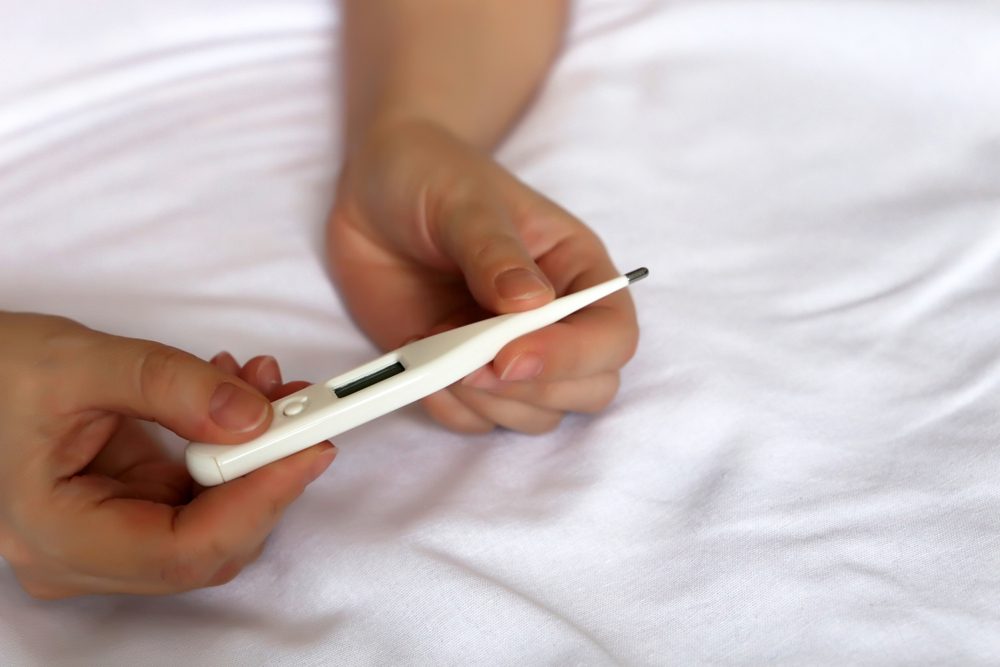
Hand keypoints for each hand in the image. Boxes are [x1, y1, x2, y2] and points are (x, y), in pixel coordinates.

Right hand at [0, 313, 335, 597]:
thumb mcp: (80, 363)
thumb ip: (169, 386)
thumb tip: (253, 417)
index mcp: (56, 534)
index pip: (182, 552)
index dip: (258, 502)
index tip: (306, 448)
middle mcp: (84, 553)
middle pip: (209, 542)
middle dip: (266, 471)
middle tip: (304, 410)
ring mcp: (109, 533)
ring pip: (212, 518)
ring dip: (254, 453)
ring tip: (266, 384)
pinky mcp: (127, 506)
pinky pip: (198, 492)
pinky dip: (229, 446)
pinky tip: (236, 395)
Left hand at [327, 119, 638, 433]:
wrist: (373, 194)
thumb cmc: (434, 177)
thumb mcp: (466, 201)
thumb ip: (496, 253)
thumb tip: (530, 306)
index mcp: (576, 271)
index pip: (613, 336)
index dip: (574, 357)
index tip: (510, 355)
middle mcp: (554, 321)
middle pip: (588, 389)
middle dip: (532, 389)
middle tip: (467, 359)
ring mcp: (508, 353)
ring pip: (535, 415)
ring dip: (486, 401)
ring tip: (434, 348)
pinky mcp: (463, 374)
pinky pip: (476, 422)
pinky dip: (448, 408)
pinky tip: (418, 362)